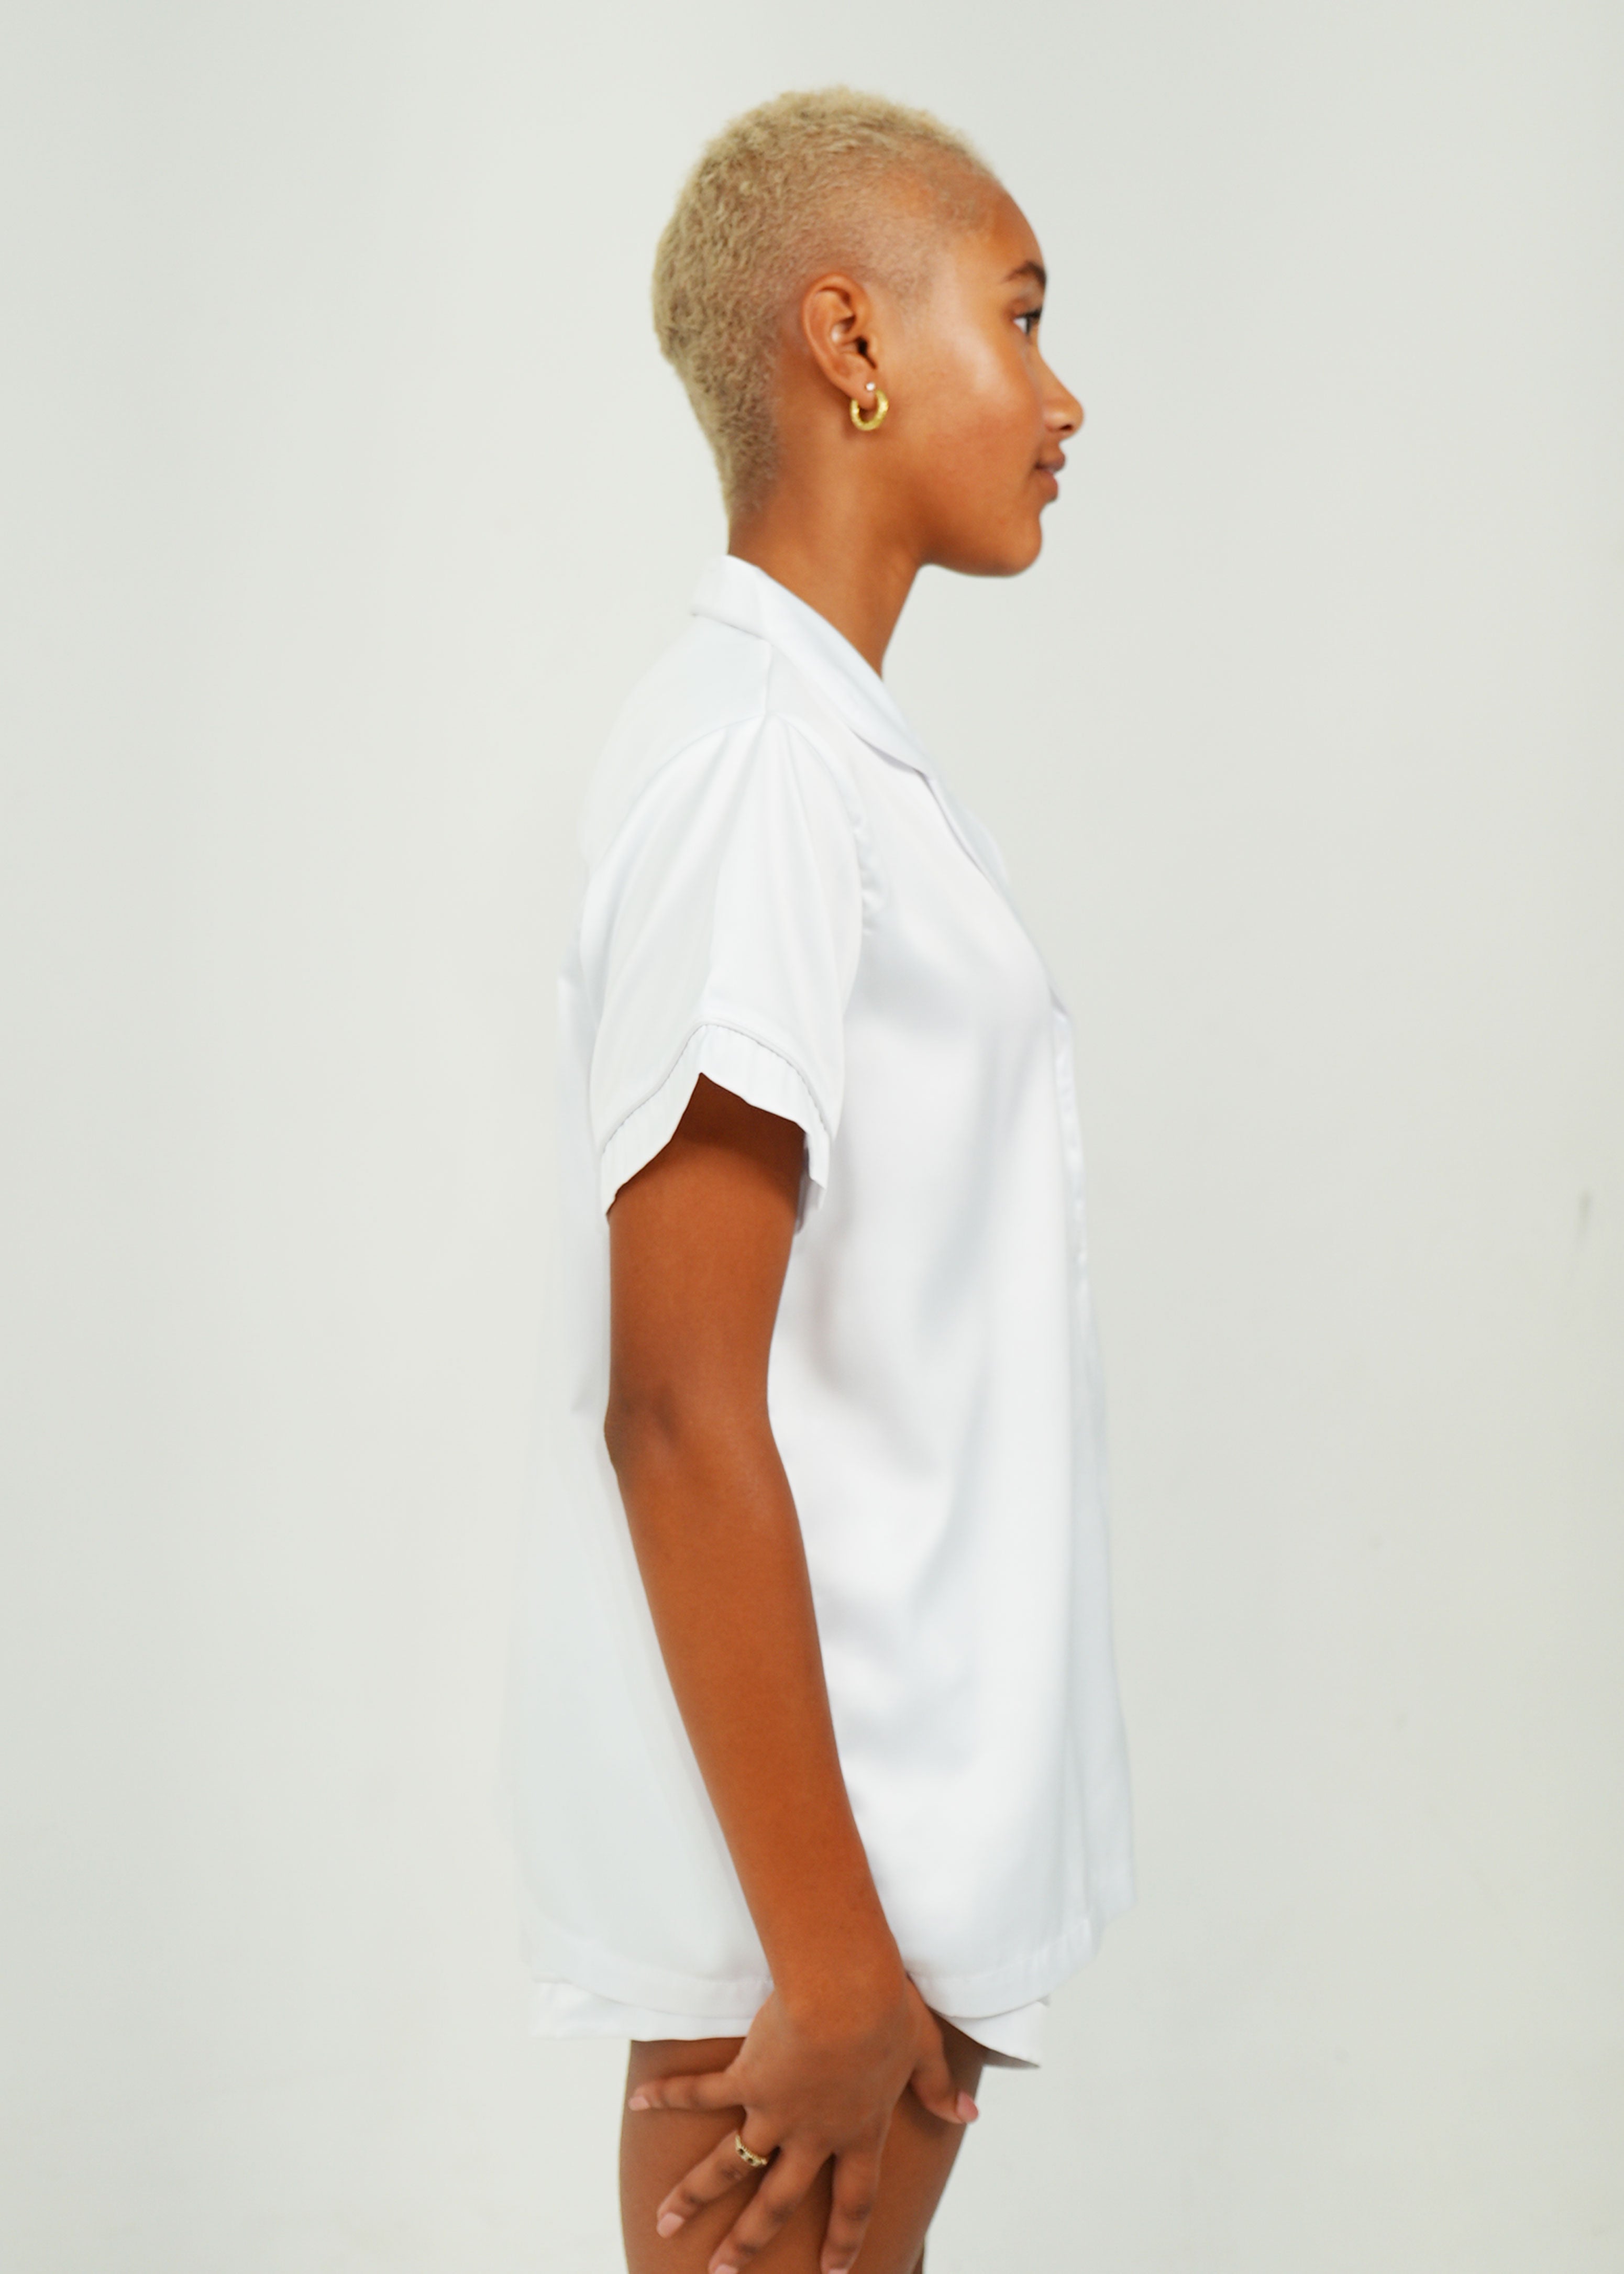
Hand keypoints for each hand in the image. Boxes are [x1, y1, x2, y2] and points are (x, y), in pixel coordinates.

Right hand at [626, 1972, 977, 2273]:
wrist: (846, 1991)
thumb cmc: (890, 2012)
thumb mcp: (925, 2050)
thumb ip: (939, 2087)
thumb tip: (969, 2114)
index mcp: (859, 2132)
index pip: (856, 2201)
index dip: (845, 2240)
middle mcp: (813, 2134)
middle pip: (778, 2202)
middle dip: (747, 2242)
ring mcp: (775, 2112)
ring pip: (729, 2167)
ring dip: (694, 2197)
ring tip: (664, 2223)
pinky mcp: (746, 2078)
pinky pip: (700, 2093)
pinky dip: (668, 2097)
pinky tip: (638, 2103)